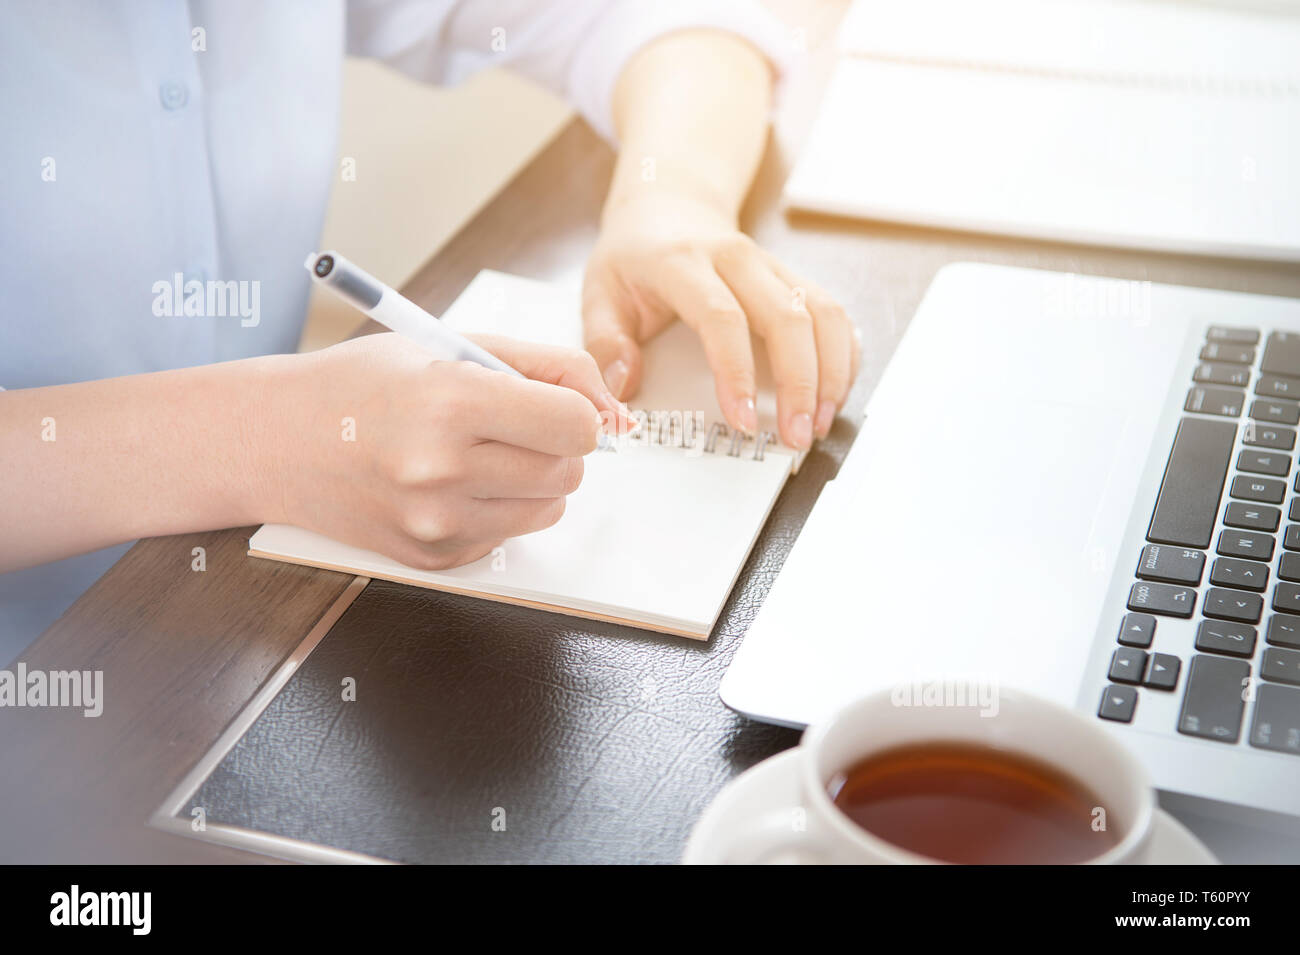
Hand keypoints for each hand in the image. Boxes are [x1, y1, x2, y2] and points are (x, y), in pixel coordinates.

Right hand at [267, 333, 630, 569]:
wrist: (274, 442)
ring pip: (549, 508)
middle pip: (570, 472)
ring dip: (534, 480)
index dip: (577, 412)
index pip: (576, 426)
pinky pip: (509, 535)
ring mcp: (436, 523)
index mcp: (451, 402)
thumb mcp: (450, 346)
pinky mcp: (432, 558)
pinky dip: (498, 509)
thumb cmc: (363, 384)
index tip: (553, 404)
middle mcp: (443, 469)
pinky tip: (451, 484)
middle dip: (558, 445)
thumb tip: (612, 407)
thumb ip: (543, 365)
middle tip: (513, 425)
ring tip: (480, 453)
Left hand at [582, 189, 859, 449]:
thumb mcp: (599, 294)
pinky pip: (834, 313)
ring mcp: (772, 266)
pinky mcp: (794, 279)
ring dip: (830, 372)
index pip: (721, 317)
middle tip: (796, 436)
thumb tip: (622, 388)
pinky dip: (843, 355)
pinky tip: (834, 393)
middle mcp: (737, 259)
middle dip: (799, 383)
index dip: (736, 372)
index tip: (741, 421)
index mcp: (683, 263)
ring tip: (819, 422)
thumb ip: (604, 343)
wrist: (668, 208)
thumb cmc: (635, 258)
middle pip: (787, 317)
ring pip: (822, 313)